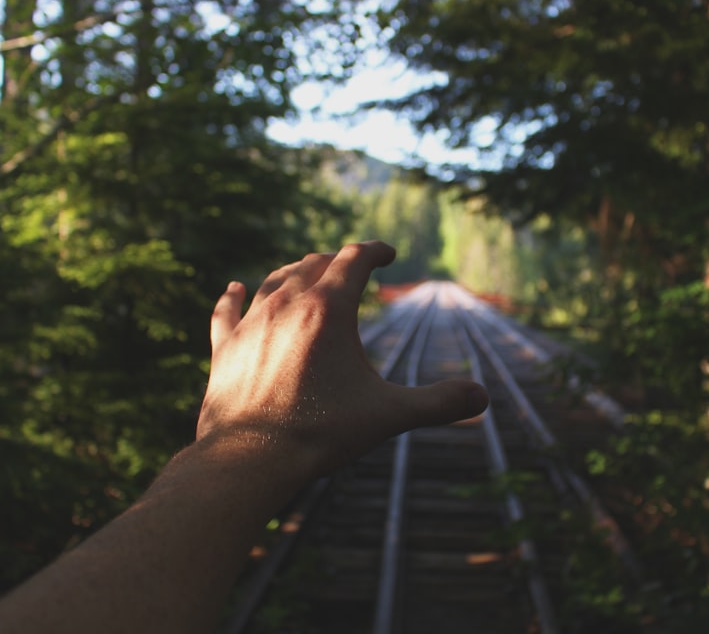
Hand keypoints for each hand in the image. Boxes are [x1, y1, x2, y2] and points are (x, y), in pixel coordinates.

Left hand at [198, 240, 488, 474]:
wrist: (250, 458)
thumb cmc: (322, 433)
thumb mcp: (388, 415)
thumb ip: (437, 403)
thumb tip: (483, 397)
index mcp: (329, 309)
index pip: (354, 258)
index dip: (374, 251)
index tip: (387, 253)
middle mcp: (287, 304)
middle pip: (315, 263)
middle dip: (338, 260)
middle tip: (353, 267)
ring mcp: (251, 324)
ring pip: (274, 280)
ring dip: (295, 272)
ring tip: (307, 273)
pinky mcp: (225, 348)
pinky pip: (227, 311)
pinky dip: (234, 296)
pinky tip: (234, 288)